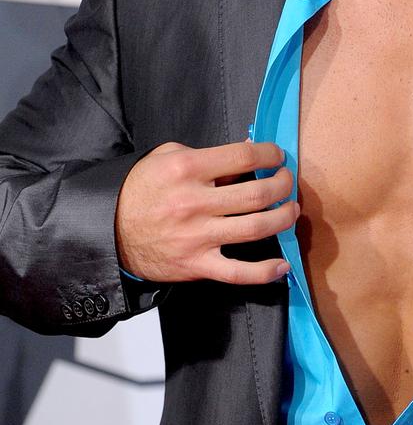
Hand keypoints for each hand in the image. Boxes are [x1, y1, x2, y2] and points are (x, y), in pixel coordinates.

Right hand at [115, 140, 296, 284]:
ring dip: (283, 219)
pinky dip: (265, 272)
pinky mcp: (196, 265)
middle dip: (283, 185)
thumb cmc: (142, 188)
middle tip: (287, 181)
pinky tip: (283, 266)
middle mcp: (194, 202)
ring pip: (255, 228)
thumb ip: (208, 154)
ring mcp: (197, 237)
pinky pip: (237, 273)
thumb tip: (248, 151)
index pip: (244, 156)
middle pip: (257, 193)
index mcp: (188, 169)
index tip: (278, 156)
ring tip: (291, 210)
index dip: (270, 154)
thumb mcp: (168, 156)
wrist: (108, 230)